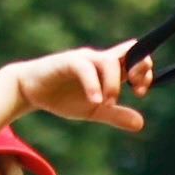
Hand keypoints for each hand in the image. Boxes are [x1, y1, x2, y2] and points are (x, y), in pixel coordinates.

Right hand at [0, 44, 150, 132]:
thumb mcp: (94, 111)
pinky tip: (95, 101)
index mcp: (109, 69)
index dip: (145, 73)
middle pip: (130, 51)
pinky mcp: (67, 62)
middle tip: (136, 91)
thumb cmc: (62, 97)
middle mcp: (99, 59)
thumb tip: (141, 123)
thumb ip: (116, 115)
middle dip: (140, 68)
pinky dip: (93, 85)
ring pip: (109, 61)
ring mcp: (84, 59)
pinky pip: (85, 69)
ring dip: (114, 84)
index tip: (139, 92)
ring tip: (108, 104)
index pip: (136, 58)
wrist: (29, 91)